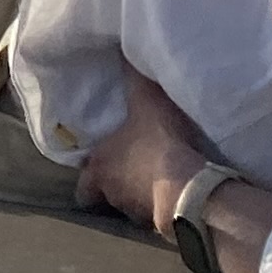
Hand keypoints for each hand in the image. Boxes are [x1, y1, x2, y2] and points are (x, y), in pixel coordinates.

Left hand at [73, 60, 214, 233]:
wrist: (189, 189)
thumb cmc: (158, 144)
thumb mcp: (146, 103)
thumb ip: (134, 79)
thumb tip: (120, 49)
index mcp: (101, 169)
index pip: (82, 186)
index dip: (89, 177)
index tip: (96, 168)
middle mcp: (114, 195)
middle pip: (108, 196)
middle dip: (115, 185)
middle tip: (129, 170)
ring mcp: (139, 213)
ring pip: (133, 206)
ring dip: (142, 194)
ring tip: (158, 178)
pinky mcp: (164, 224)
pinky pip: (161, 214)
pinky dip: (165, 204)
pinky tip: (178, 192)